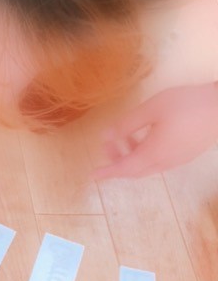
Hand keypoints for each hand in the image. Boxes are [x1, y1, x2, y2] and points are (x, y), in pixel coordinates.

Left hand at [95, 83, 217, 179]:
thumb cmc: (186, 105)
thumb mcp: (151, 109)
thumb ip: (127, 124)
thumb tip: (106, 136)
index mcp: (154, 154)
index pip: (124, 169)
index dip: (108, 172)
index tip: (93, 175)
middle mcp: (165, 162)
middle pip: (134, 169)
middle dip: (117, 160)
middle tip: (106, 144)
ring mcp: (177, 159)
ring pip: (147, 164)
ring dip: (131, 154)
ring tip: (124, 134)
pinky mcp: (186, 153)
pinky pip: (159, 160)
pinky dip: (144, 152)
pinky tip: (145, 133)